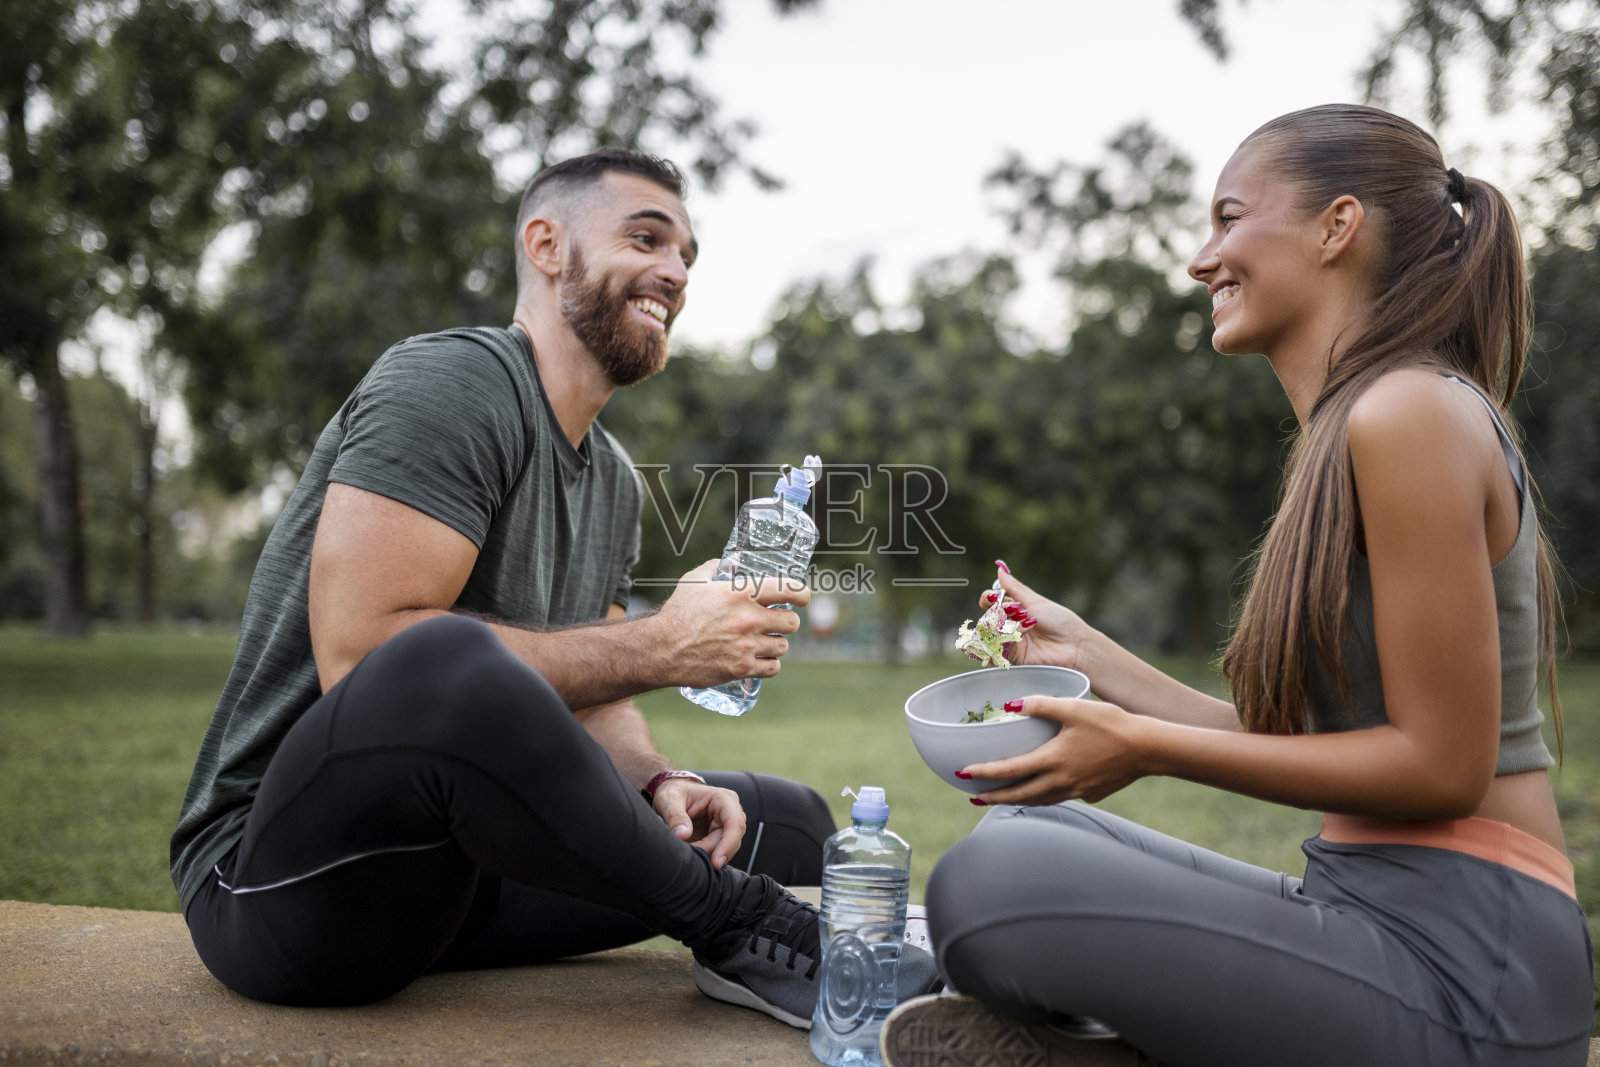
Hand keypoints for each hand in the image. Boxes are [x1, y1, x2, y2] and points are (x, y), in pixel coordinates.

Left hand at [652, 778, 745, 867]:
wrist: (672, 796)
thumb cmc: (673, 793)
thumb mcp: (669, 800)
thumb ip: (675, 816)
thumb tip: (683, 835)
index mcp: (723, 799)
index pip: (735, 823)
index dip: (729, 843)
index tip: (716, 862)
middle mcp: (730, 812)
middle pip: (730, 840)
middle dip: (710, 852)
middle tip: (688, 856)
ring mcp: (726, 826)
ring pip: (724, 849)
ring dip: (706, 855)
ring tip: (686, 853)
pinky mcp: (719, 837)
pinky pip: (716, 852)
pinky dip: (704, 856)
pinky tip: (691, 855)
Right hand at [654, 559, 811, 687]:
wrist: (661, 648)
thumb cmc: (677, 612)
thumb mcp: (694, 581)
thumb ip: (714, 569)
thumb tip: (726, 562)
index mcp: (741, 593)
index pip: (789, 589)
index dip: (802, 594)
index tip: (803, 597)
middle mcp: (749, 618)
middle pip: (792, 622)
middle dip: (787, 622)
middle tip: (779, 622)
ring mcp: (747, 645)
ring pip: (783, 646)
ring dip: (778, 644)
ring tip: (768, 642)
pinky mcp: (742, 668)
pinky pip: (773, 667)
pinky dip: (770, 664)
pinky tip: (765, 661)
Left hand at [962, 694, 1145, 805]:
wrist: (1149, 748)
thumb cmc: (1112, 724)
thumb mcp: (1074, 708)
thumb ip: (1040, 705)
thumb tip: (1010, 704)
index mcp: (1053, 760)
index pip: (1010, 770)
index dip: (984, 773)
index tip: (963, 774)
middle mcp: (1061, 781)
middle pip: (1020, 795)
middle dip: (994, 797)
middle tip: (974, 796)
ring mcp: (1077, 791)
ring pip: (1039, 800)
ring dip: (1017, 800)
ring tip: (1001, 798)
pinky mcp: (1091, 793)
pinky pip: (1060, 797)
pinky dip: (1044, 796)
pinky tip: (1043, 789)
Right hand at [983, 563, 1094, 670]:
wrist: (1074, 646)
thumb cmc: (1060, 621)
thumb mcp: (1035, 601)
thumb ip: (1014, 587)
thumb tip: (1000, 568)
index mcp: (1017, 609)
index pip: (992, 602)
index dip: (989, 598)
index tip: (992, 596)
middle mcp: (1011, 624)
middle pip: (989, 616)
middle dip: (995, 611)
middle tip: (1008, 610)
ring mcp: (1011, 640)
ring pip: (990, 631)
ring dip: (1000, 624)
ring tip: (1017, 623)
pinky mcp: (1012, 656)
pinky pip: (997, 647)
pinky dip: (1003, 638)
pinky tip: (1016, 634)